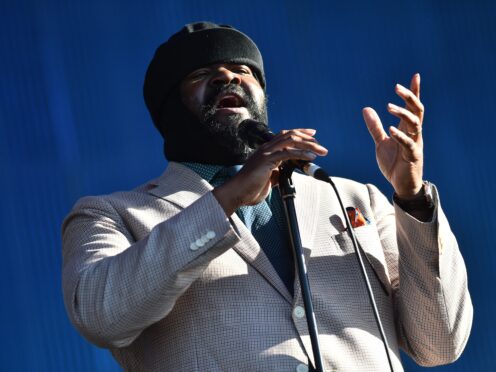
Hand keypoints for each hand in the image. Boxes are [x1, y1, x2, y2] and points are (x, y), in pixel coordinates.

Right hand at [213, 129, 327, 215]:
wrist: (237, 193)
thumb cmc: (249, 188)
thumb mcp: (268, 178)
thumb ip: (277, 172)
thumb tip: (286, 173)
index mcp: (266, 151)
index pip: (285, 135)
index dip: (300, 133)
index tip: (312, 136)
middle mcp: (266, 148)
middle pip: (290, 134)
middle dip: (307, 138)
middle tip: (320, 145)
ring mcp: (266, 153)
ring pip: (291, 141)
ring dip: (308, 145)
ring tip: (320, 151)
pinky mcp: (267, 160)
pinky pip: (288, 153)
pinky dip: (301, 153)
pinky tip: (310, 157)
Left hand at [362, 73, 423, 198]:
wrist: (401, 185)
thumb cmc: (394, 164)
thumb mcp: (381, 142)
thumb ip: (375, 126)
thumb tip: (366, 109)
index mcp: (407, 129)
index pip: (412, 107)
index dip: (414, 92)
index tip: (415, 76)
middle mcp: (414, 134)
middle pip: (417, 111)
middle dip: (409, 97)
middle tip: (397, 87)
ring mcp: (415, 144)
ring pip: (415, 124)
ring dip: (402, 114)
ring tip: (389, 106)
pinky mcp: (413, 156)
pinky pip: (409, 144)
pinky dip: (400, 136)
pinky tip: (391, 130)